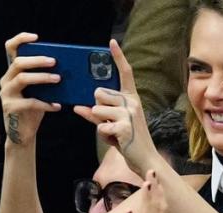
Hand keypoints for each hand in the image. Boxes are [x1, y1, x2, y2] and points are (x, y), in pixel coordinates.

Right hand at [0, 33, 61, 146]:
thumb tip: (66, 69)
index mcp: (12, 73)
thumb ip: (45, 79)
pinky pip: (29, 102)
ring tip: (58, 79)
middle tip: (54, 61)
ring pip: (22, 79)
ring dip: (42, 78)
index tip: (36, 37)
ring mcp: (6, 94)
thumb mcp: (39, 91)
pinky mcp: (10, 108)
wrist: (23, 134)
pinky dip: (46, 104)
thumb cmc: (33, 110)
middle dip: (37, 60)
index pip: (10, 49)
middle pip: (18, 63)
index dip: (20, 40)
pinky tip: (57, 106)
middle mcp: (5, 80)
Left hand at [75, 41, 156, 171]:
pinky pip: (99, 126)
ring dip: (99, 124)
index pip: (125, 73)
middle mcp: (132, 102)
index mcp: (131, 98)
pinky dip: (103, 135)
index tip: (111, 42)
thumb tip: (77, 106)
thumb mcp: (111, 125)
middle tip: (110, 123)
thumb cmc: (128, 141)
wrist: (145, 160)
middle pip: (99, 93)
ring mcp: (129, 114)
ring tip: (113, 133)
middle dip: (98, 108)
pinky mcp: (124, 126)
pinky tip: (116, 140)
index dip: (118, 57)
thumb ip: (95, 115)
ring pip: (97, 109)